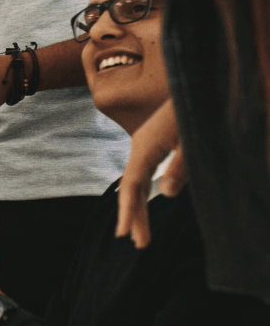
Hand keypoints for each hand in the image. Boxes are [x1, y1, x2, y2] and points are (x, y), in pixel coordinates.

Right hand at [116, 99, 185, 247]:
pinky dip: (142, 193)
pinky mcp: (154, 143)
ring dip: (138, 207)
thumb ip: (181, 167)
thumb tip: (165, 195)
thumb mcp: (195, 140)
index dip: (128, 212)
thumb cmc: (199, 108)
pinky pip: (143, 173)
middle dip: (134, 216)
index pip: (133, 185)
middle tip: (140, 244)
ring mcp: (146, 145)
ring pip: (136, 181)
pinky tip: (144, 203)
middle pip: (131, 187)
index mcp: (146, 147)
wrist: (199, 81)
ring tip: (141, 233)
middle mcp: (141, 146)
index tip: (125, 235)